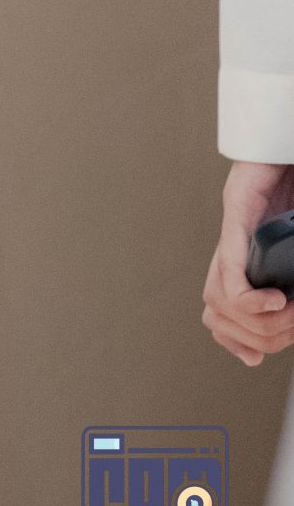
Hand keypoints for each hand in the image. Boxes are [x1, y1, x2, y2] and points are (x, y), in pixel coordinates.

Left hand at [202, 161, 293, 365]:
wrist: (281, 149)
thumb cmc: (291, 191)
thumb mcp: (289, 248)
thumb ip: (286, 280)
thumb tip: (291, 307)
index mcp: (243, 261)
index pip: (218, 317)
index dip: (237, 344)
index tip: (260, 355)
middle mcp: (230, 249)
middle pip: (220, 315)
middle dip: (260, 336)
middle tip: (291, 324)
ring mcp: (231, 231)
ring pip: (220, 299)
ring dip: (256, 319)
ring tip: (286, 312)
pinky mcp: (237, 212)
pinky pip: (229, 265)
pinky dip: (247, 293)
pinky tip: (272, 300)